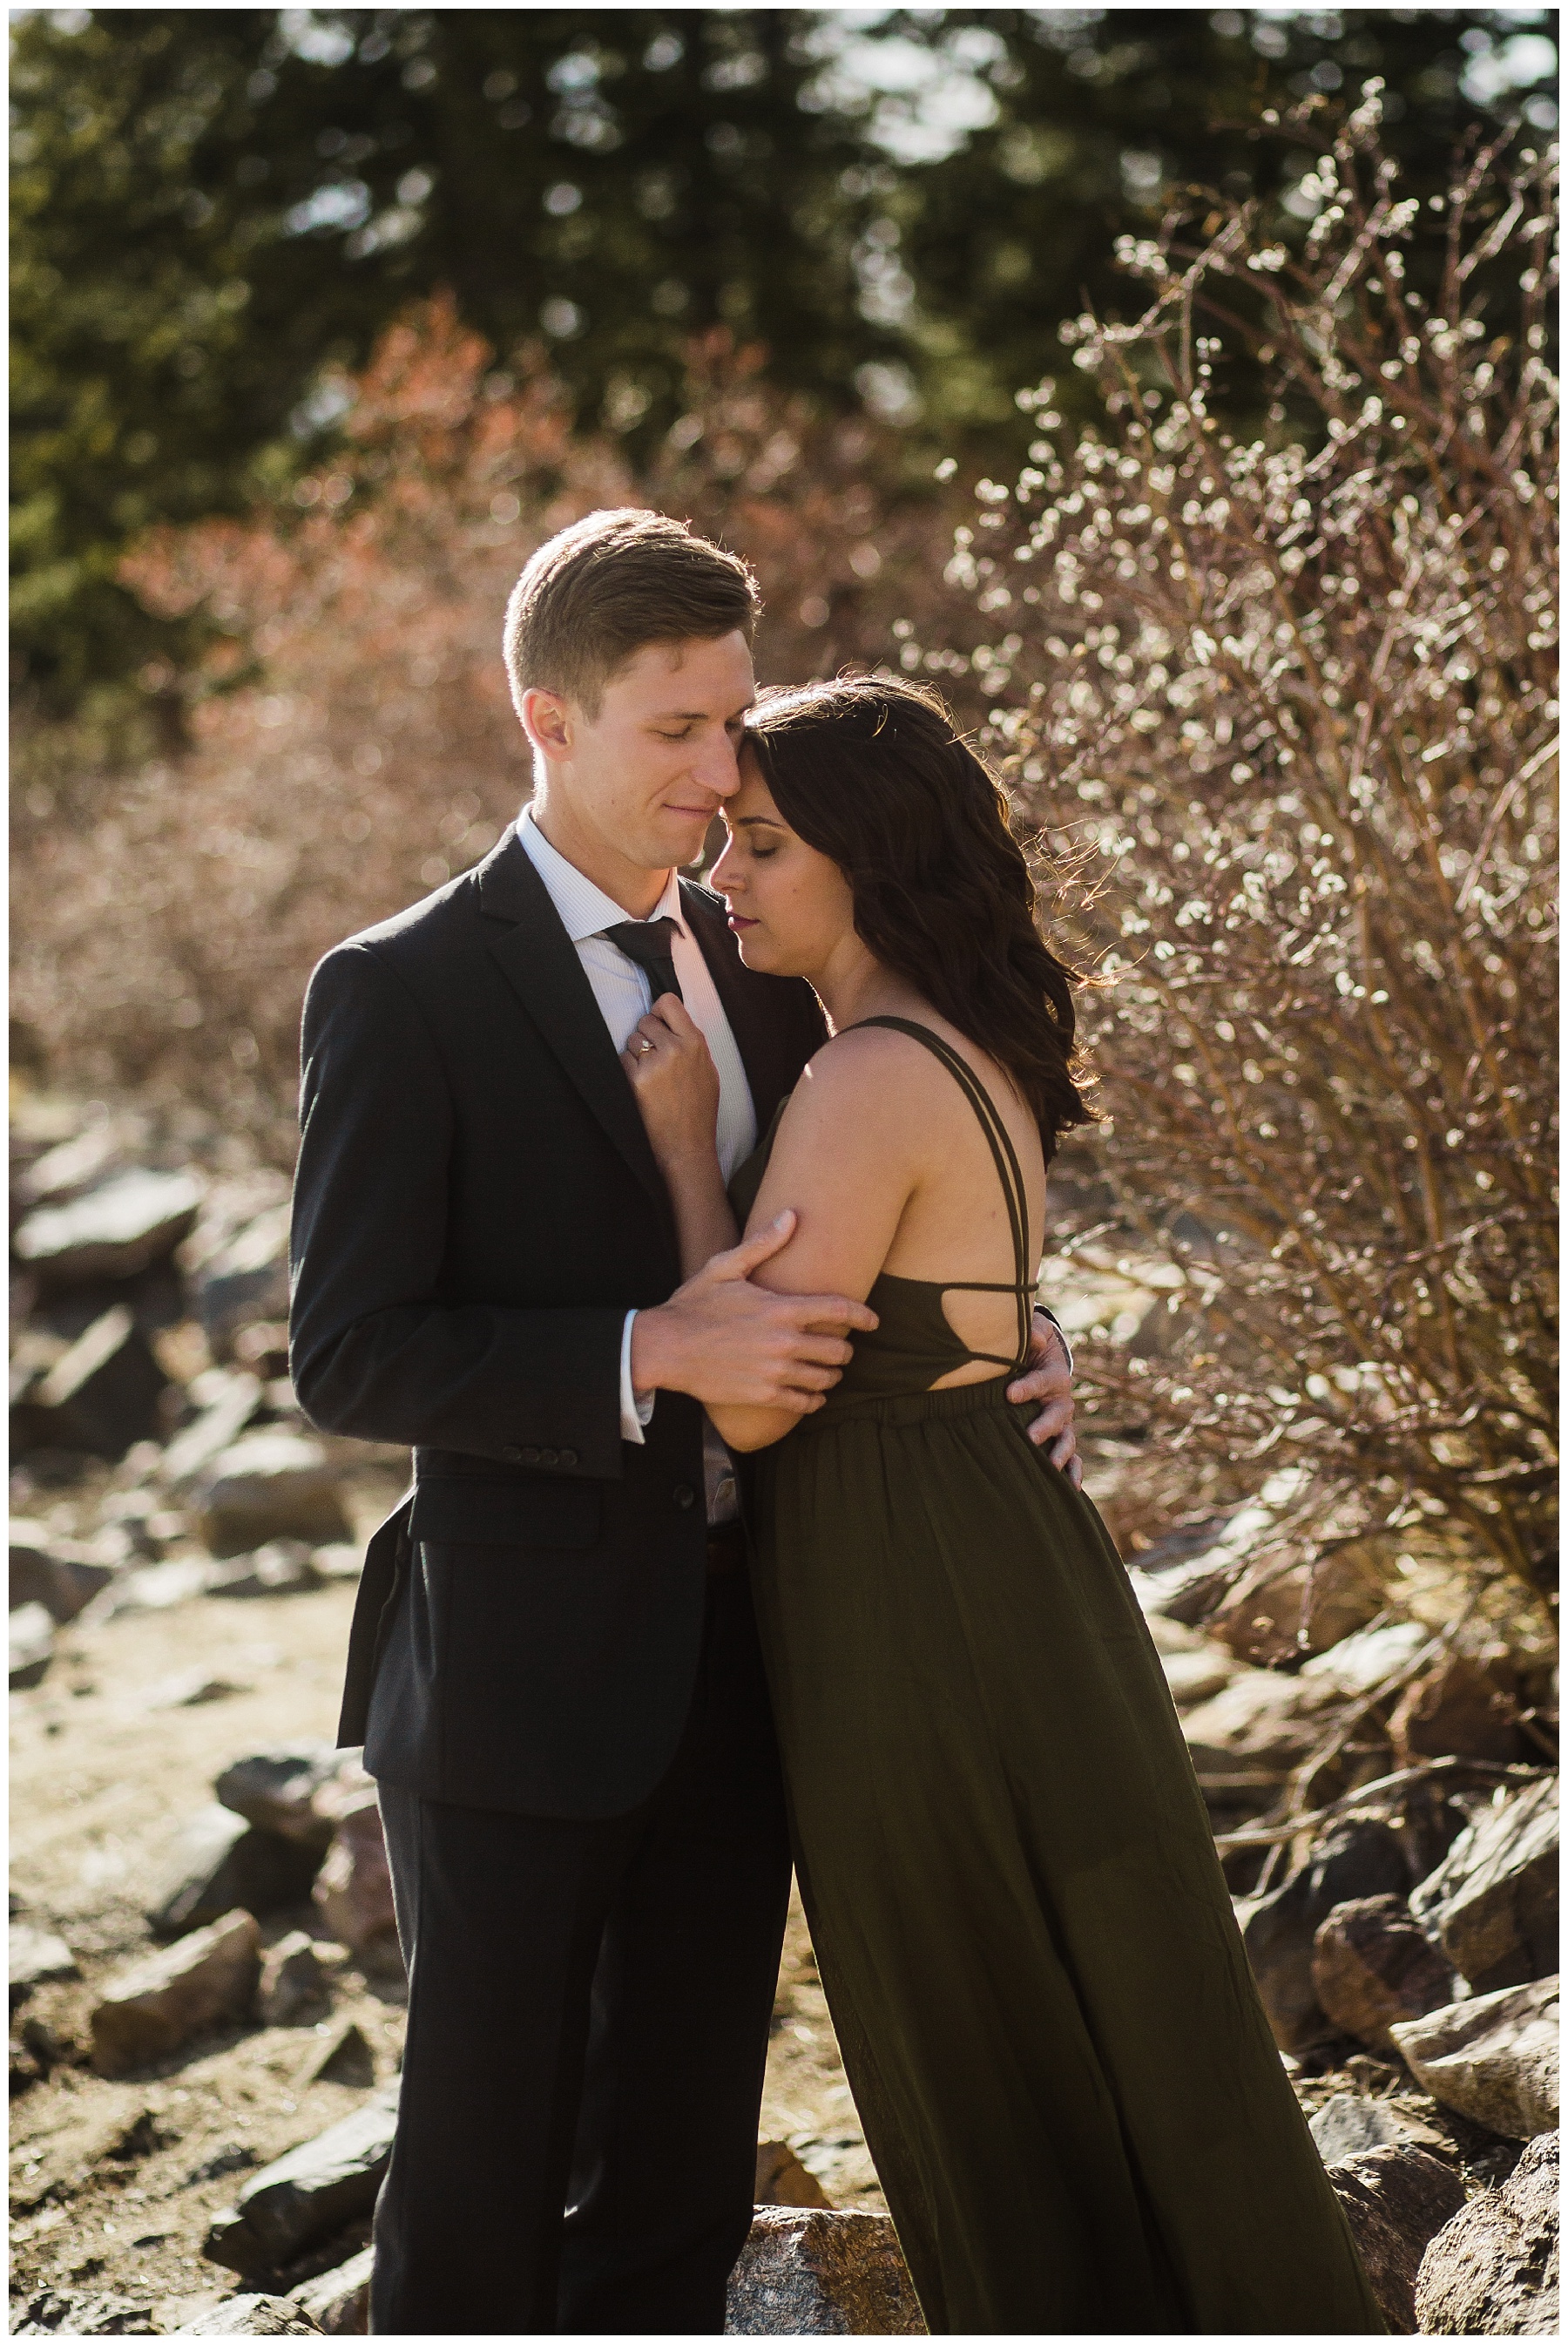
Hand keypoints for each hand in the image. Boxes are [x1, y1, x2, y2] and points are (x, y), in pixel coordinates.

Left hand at [620, 998, 719, 1168]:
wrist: (688, 1144)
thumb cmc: (699, 1109)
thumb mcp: (707, 1070)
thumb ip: (691, 1044)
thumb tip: (673, 1023)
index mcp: (695, 1042)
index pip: (668, 1002)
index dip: (659, 1011)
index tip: (659, 1023)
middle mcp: (675, 1048)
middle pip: (645, 1020)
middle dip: (646, 1035)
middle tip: (654, 1056)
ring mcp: (655, 1063)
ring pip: (631, 1039)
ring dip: (635, 1052)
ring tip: (651, 1074)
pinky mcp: (637, 1080)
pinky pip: (623, 1059)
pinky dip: (628, 1069)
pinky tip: (642, 1085)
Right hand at [631, 1212, 878, 1414]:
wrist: (665, 1348)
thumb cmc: (695, 1305)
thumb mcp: (726, 1267)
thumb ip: (764, 1244)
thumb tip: (792, 1216)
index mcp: (781, 1308)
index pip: (839, 1311)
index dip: (863, 1316)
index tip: (873, 1320)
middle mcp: (784, 1342)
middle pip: (839, 1349)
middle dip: (846, 1348)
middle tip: (842, 1347)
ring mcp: (775, 1372)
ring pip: (825, 1378)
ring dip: (833, 1374)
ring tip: (829, 1370)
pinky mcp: (764, 1395)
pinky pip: (805, 1403)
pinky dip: (815, 1399)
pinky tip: (814, 1394)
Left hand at [1007, 1313, 1080, 1486]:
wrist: (1042, 1359)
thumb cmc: (1032, 1346)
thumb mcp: (1035, 1331)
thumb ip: (1034, 1331)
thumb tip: (1036, 1339)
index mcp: (1054, 1374)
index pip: (1042, 1380)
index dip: (1028, 1387)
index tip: (1009, 1394)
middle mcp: (1061, 1401)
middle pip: (1058, 1415)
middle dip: (1044, 1427)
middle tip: (1030, 1437)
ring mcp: (1063, 1422)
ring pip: (1067, 1439)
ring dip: (1061, 1454)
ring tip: (1050, 1467)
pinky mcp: (1059, 1437)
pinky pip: (1072, 1458)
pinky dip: (1074, 1473)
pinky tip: (1072, 1490)